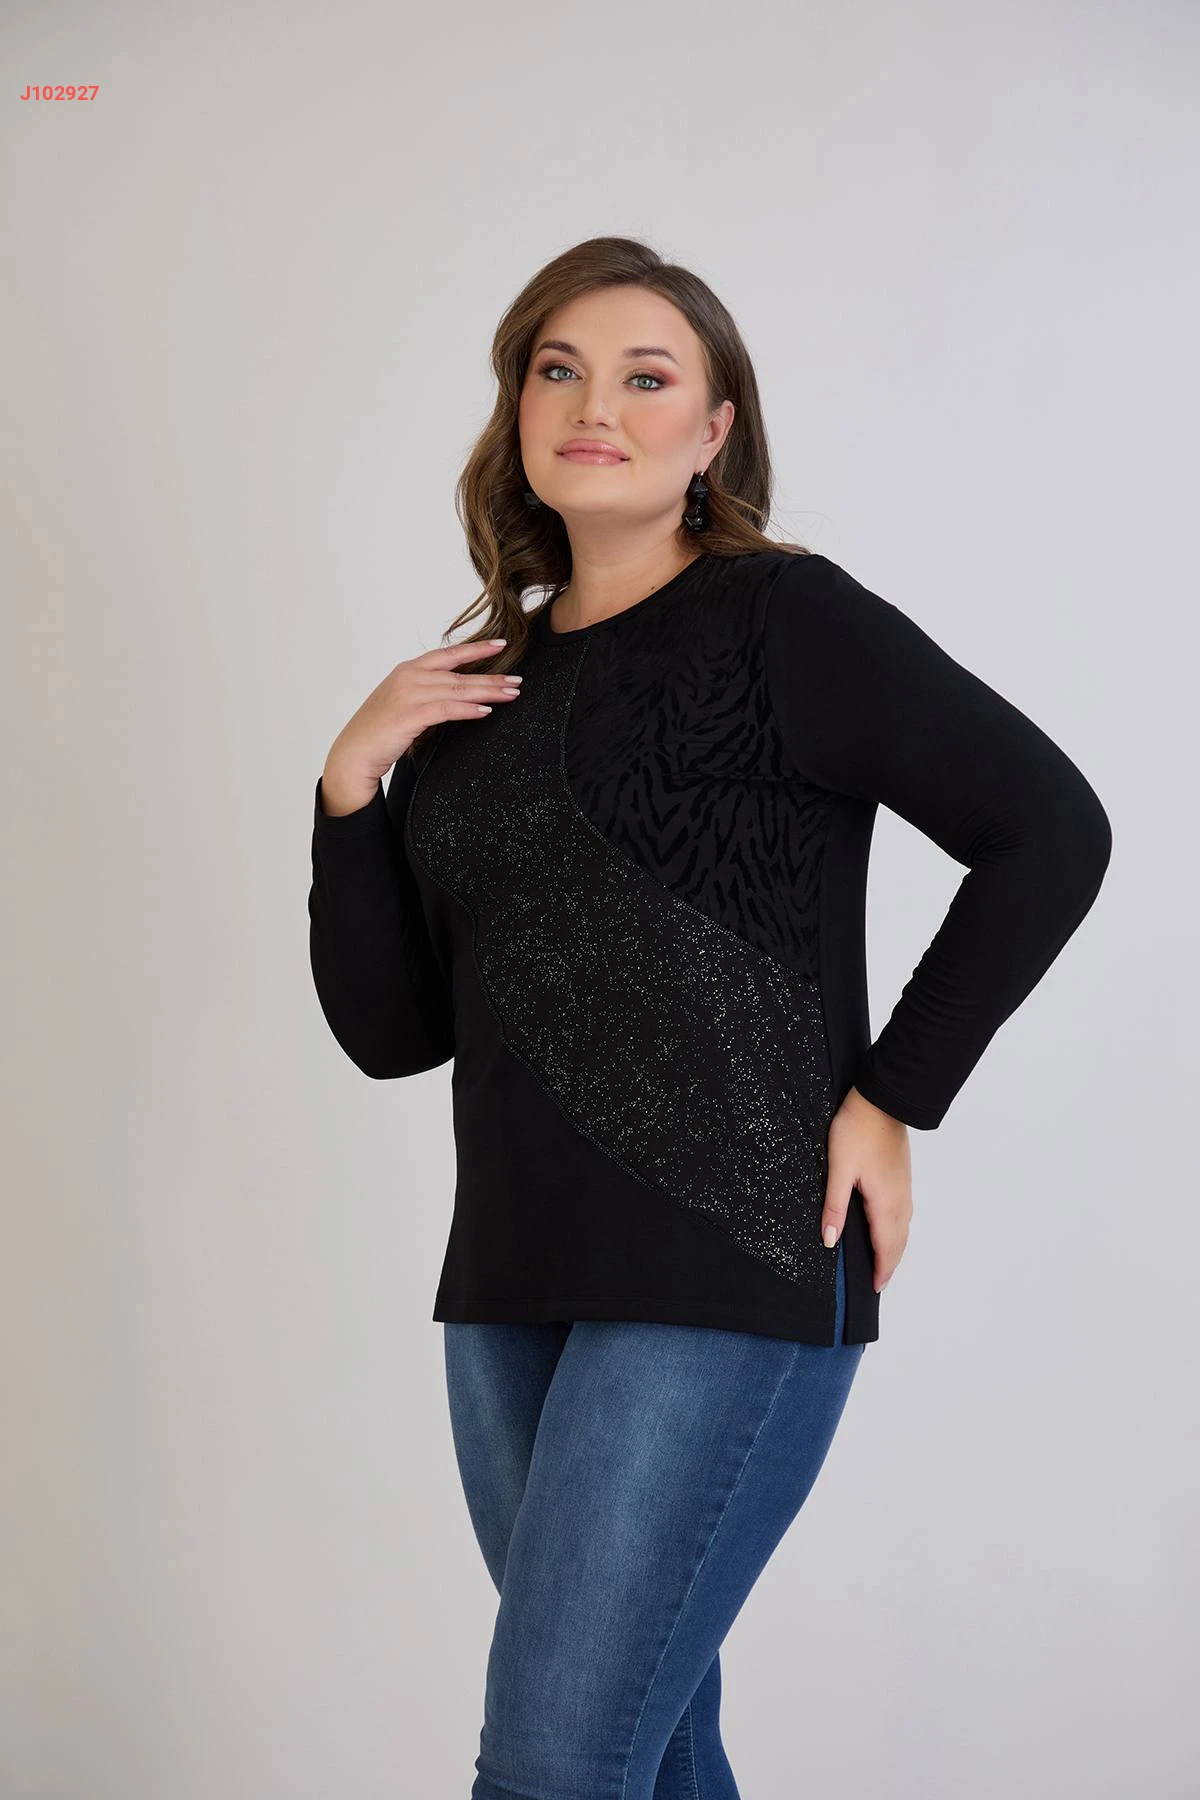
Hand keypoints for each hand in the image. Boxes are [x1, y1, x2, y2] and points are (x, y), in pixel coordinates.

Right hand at [321, 637, 522, 812]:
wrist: (354, 754)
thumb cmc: (378, 732)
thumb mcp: (403, 704)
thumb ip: (426, 694)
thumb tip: (456, 696)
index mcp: (407, 670)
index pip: (448, 654)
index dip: (476, 648)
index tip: (501, 644)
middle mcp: (409, 677)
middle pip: (459, 674)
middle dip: (491, 676)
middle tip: (517, 681)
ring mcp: (409, 694)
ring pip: (458, 689)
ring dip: (488, 691)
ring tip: (511, 694)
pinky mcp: (410, 715)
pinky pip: (447, 709)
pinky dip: (468, 709)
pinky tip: (485, 711)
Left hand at [822, 1086, 911, 1293]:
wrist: (882, 1101)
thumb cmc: (857, 1131)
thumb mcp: (838, 1169)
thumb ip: (834, 1206)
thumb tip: (830, 1241)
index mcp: (885, 1203)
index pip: (885, 1247)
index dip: (881, 1269)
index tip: (875, 1288)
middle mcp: (900, 1200)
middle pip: (899, 1242)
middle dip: (889, 1264)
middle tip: (879, 1284)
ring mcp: (904, 1188)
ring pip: (904, 1229)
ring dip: (895, 1249)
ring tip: (884, 1263)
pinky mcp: (903, 1178)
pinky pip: (904, 1215)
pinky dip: (898, 1232)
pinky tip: (890, 1230)